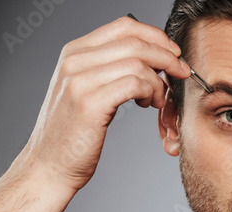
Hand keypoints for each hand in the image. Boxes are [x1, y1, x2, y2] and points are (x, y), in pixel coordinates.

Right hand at [21, 16, 189, 190]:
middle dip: (167, 57)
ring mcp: (80, 81)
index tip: (173, 53)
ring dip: (159, 82)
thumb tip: (150, 58)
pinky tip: (149, 105)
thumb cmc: (74, 131)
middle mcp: (75, 61)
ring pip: (138, 63)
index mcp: (75, 52)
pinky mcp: (90, 103)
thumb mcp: (87, 90)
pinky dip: (152, 93)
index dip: (156, 36)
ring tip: (158, 100)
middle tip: (181, 72)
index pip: (124, 26)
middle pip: (135, 42)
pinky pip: (135, 84)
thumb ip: (109, 68)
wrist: (50, 165)